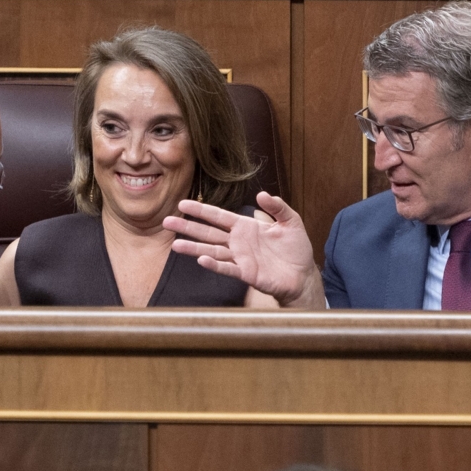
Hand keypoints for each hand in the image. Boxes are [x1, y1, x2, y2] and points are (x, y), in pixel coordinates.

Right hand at [163, 191, 323, 307]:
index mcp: (246, 227)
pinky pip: (227, 268)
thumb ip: (278, 206)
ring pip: (211, 251)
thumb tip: (261, 194)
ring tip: (175, 245)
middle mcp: (238, 242)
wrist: (303, 275)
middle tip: (167, 221)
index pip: (218, 216)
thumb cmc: (296, 249)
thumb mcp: (291, 221)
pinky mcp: (246, 273)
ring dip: (193, 247)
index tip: (183, 203)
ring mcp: (240, 258)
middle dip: (188, 227)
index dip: (201, 210)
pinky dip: (214, 264)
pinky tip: (201, 259)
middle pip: (208, 232)